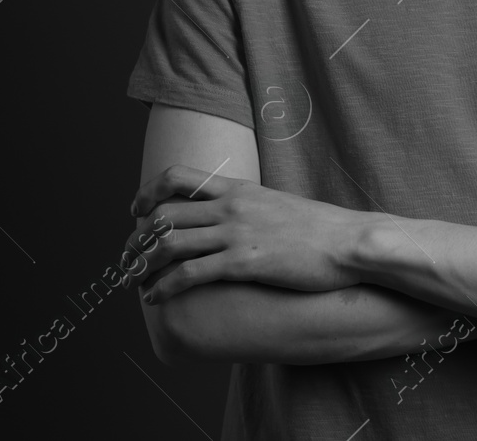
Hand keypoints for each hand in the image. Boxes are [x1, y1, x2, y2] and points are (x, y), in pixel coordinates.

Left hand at [120, 165, 366, 302]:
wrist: (350, 243)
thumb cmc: (321, 230)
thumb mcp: (279, 206)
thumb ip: (251, 208)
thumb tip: (233, 219)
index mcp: (239, 189)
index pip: (178, 176)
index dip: (148, 193)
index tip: (135, 211)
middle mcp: (232, 206)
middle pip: (165, 213)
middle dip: (136, 238)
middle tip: (125, 258)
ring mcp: (237, 233)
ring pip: (169, 243)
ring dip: (141, 264)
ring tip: (131, 282)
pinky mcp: (244, 262)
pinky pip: (190, 274)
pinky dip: (164, 287)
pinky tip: (155, 299)